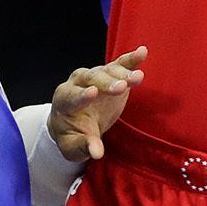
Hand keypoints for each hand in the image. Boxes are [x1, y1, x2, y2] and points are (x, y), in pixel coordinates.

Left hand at [47, 45, 145, 160]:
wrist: (75, 121)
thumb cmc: (72, 135)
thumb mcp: (74, 146)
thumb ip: (84, 147)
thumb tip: (97, 153)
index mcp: (64, 101)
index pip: (72, 96)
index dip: (82, 95)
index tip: (93, 93)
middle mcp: (76, 83)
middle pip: (90, 78)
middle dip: (105, 82)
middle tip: (121, 87)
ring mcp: (93, 76)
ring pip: (106, 70)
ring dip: (122, 73)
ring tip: (138, 77)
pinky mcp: (108, 75)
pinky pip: (118, 64)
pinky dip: (130, 59)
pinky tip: (143, 52)